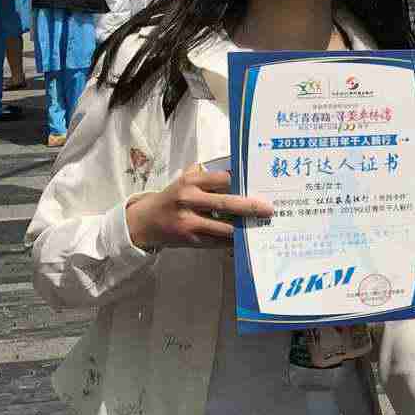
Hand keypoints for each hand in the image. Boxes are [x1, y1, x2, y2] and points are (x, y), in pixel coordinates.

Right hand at [125, 164, 272, 250]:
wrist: (145, 222)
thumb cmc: (172, 198)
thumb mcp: (185, 180)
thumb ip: (207, 176)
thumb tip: (238, 172)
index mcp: (190, 181)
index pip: (222, 179)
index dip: (241, 182)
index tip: (258, 184)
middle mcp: (189, 200)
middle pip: (226, 204)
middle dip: (250, 207)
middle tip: (268, 209)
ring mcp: (189, 222)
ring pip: (224, 227)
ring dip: (244, 228)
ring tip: (260, 226)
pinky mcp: (191, 240)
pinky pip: (218, 242)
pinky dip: (233, 241)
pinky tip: (245, 239)